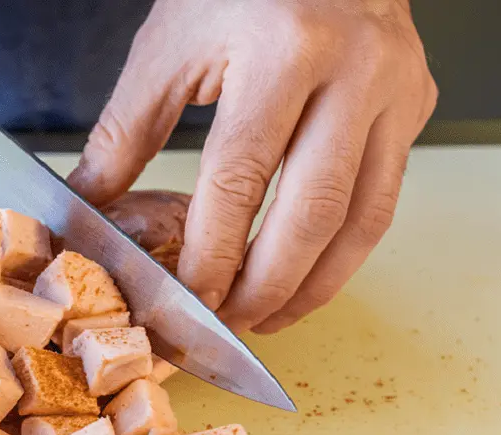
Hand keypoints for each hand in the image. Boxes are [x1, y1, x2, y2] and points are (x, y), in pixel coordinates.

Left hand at [69, 0, 436, 333]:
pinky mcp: (414, 103)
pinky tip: (308, 275)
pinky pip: (384, 197)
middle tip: (229, 323)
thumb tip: (86, 202)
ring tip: (269, 316)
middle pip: (313, 212)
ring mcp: (395, 89)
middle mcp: (354, 71)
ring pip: (364, 218)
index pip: (241, 179)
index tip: (187, 299)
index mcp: (282, 50)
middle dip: (267, 286)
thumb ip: (125, 130)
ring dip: (316, 284)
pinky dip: (346, 249)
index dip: (212, 253)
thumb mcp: (169, 45)